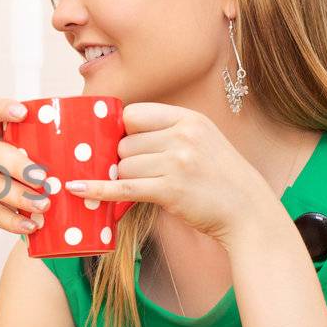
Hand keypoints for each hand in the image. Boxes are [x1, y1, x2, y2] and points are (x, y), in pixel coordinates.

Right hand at [0, 97, 52, 248]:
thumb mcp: (5, 160)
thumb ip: (29, 153)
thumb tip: (79, 157)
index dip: (3, 108)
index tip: (23, 112)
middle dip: (20, 165)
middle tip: (42, 177)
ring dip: (22, 196)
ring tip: (44, 205)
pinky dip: (13, 221)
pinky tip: (31, 226)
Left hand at [62, 102, 273, 246]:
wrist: (248, 212)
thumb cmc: (221, 180)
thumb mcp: (202, 142)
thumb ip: (167, 134)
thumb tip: (119, 138)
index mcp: (188, 119)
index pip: (134, 114)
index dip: (123, 131)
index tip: (123, 144)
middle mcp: (182, 136)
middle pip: (125, 143)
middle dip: (124, 161)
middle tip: (142, 175)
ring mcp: (176, 162)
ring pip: (122, 167)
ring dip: (125, 181)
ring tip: (148, 188)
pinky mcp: (169, 190)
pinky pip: (122, 188)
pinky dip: (98, 190)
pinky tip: (77, 189)